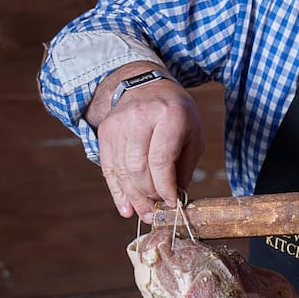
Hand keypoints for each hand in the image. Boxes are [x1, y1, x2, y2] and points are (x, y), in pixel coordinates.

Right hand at [96, 82, 204, 220]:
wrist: (144, 84)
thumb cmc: (175, 113)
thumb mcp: (193, 134)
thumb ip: (185, 166)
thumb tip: (175, 199)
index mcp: (169, 115)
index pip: (161, 160)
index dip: (165, 187)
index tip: (171, 203)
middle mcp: (140, 118)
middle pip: (138, 168)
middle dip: (148, 195)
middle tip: (156, 212)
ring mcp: (119, 124)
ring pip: (122, 171)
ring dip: (133, 198)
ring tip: (144, 213)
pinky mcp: (105, 132)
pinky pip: (108, 167)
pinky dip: (117, 191)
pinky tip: (125, 207)